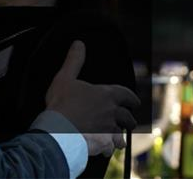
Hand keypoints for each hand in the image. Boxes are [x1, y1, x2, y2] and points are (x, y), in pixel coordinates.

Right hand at [45, 41, 139, 155]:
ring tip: (118, 138)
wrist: (58, 130)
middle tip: (128, 121)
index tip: (134, 102)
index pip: (127, 96)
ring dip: (120, 135)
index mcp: (106, 95)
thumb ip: (74, 60)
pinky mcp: (102, 144)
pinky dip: (109, 148)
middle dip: (128, 119)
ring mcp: (108, 130)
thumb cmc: (61, 103)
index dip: (131, 98)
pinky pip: (110, 148)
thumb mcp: (65, 77)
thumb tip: (79, 44)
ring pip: (121, 134)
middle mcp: (111, 113)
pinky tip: (105, 149)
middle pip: (127, 117)